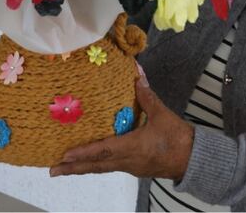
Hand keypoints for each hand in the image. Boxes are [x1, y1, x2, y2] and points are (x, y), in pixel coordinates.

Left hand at [49, 76, 194, 179]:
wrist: (193, 158)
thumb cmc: (177, 137)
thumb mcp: (161, 114)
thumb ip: (146, 96)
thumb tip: (136, 74)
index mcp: (133, 147)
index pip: (103, 151)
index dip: (83, 153)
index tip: (65, 156)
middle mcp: (127, 160)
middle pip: (96, 166)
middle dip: (73, 169)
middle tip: (52, 170)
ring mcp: (130, 167)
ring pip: (102, 168)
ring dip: (82, 168)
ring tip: (64, 168)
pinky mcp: (135, 168)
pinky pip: (110, 167)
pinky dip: (96, 165)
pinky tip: (90, 162)